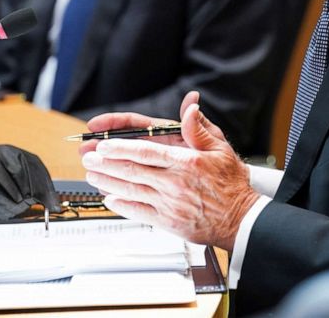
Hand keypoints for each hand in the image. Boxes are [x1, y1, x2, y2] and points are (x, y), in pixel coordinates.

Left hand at [81, 94, 257, 250]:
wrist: (240, 219)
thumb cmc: (231, 184)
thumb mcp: (221, 149)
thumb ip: (199, 128)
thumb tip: (190, 106)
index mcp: (185, 162)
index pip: (146, 152)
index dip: (121, 148)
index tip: (103, 145)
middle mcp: (174, 183)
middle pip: (132, 171)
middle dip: (106, 164)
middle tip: (89, 158)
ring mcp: (169, 203)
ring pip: (131, 191)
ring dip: (108, 182)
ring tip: (92, 175)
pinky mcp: (167, 221)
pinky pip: (138, 212)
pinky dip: (121, 205)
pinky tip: (110, 198)